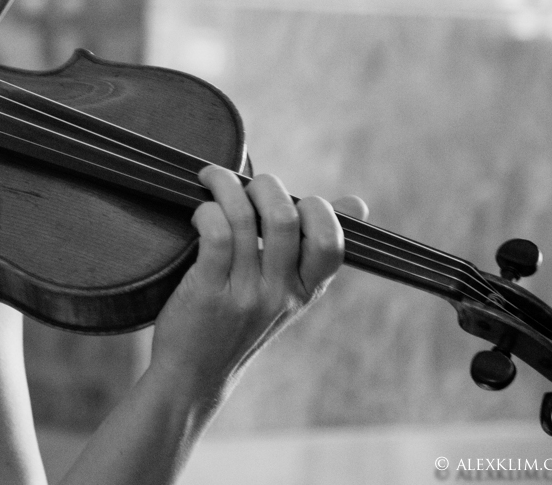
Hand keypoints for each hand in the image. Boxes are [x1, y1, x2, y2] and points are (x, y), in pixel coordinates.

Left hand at [147, 165, 367, 400]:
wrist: (194, 373)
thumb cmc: (237, 321)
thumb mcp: (286, 293)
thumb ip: (312, 251)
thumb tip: (357, 203)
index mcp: (306, 291)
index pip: (331, 243)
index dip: (317, 209)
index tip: (291, 199)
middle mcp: (280, 293)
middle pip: (285, 218)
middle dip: (264, 185)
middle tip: (243, 183)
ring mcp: (246, 294)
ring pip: (246, 219)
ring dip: (226, 186)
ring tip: (211, 178)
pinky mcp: (209, 292)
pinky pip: (216, 234)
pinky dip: (207, 211)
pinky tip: (199, 212)